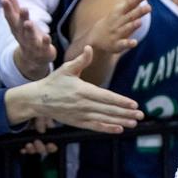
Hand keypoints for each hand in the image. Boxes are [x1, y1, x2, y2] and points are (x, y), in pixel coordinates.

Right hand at [1, 0, 55, 80]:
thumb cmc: (26, 34)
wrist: (33, 58)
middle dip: (21, 18)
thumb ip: (13, 5)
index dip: (7, 8)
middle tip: (23, 8)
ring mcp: (32, 44)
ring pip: (30, 37)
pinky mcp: (43, 50)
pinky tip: (47, 36)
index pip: (10, 17)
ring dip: (30, 30)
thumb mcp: (19, 20)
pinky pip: (44, 46)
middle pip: (20, 26)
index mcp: (16, 27)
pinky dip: (45, 42)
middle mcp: (22, 35)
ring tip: (29, 23)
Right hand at [21, 46, 143, 132]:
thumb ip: (81, 60)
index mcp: (83, 90)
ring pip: (104, 119)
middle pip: (108, 110)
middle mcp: (83, 104)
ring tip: (134, 123)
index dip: (121, 101)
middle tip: (141, 115)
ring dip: (120, 121)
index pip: (106, 97)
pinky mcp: (77, 122)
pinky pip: (94, 126)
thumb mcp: (66, 69)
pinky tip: (119, 129)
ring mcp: (80, 115)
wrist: (37, 99)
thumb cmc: (53, 82)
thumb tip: (90, 48)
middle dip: (126, 113)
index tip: (134, 104)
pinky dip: (107, 128)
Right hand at [73, 0, 148, 58]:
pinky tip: (134, 43)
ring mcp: (117, 32)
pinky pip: (123, 44)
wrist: (97, 37)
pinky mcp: (117, 45)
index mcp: (121, 11)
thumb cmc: (115, 18)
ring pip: (126, 29)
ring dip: (132, 25)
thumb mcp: (122, 5)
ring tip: (139, 22)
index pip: (130, 3)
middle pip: (130, 15)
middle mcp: (119, 21)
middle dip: (138, 12)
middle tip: (149, 7)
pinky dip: (128, 43)